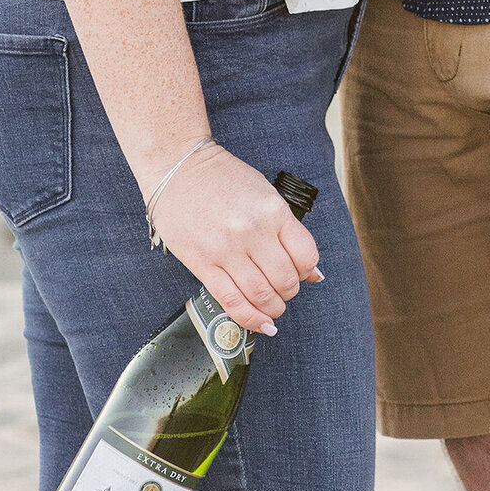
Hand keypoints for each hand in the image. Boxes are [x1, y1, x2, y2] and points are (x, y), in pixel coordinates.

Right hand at [149, 145, 321, 334]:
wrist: (178, 167)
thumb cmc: (222, 177)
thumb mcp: (264, 193)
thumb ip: (287, 229)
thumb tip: (311, 269)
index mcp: (273, 210)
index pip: (306, 256)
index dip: (307, 271)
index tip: (302, 273)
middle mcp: (253, 232)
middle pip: (285, 279)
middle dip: (289, 291)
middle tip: (284, 289)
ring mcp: (227, 250)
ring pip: (262, 295)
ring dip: (273, 308)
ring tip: (272, 306)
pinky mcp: (203, 264)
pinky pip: (232, 301)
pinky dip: (251, 318)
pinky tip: (261, 324)